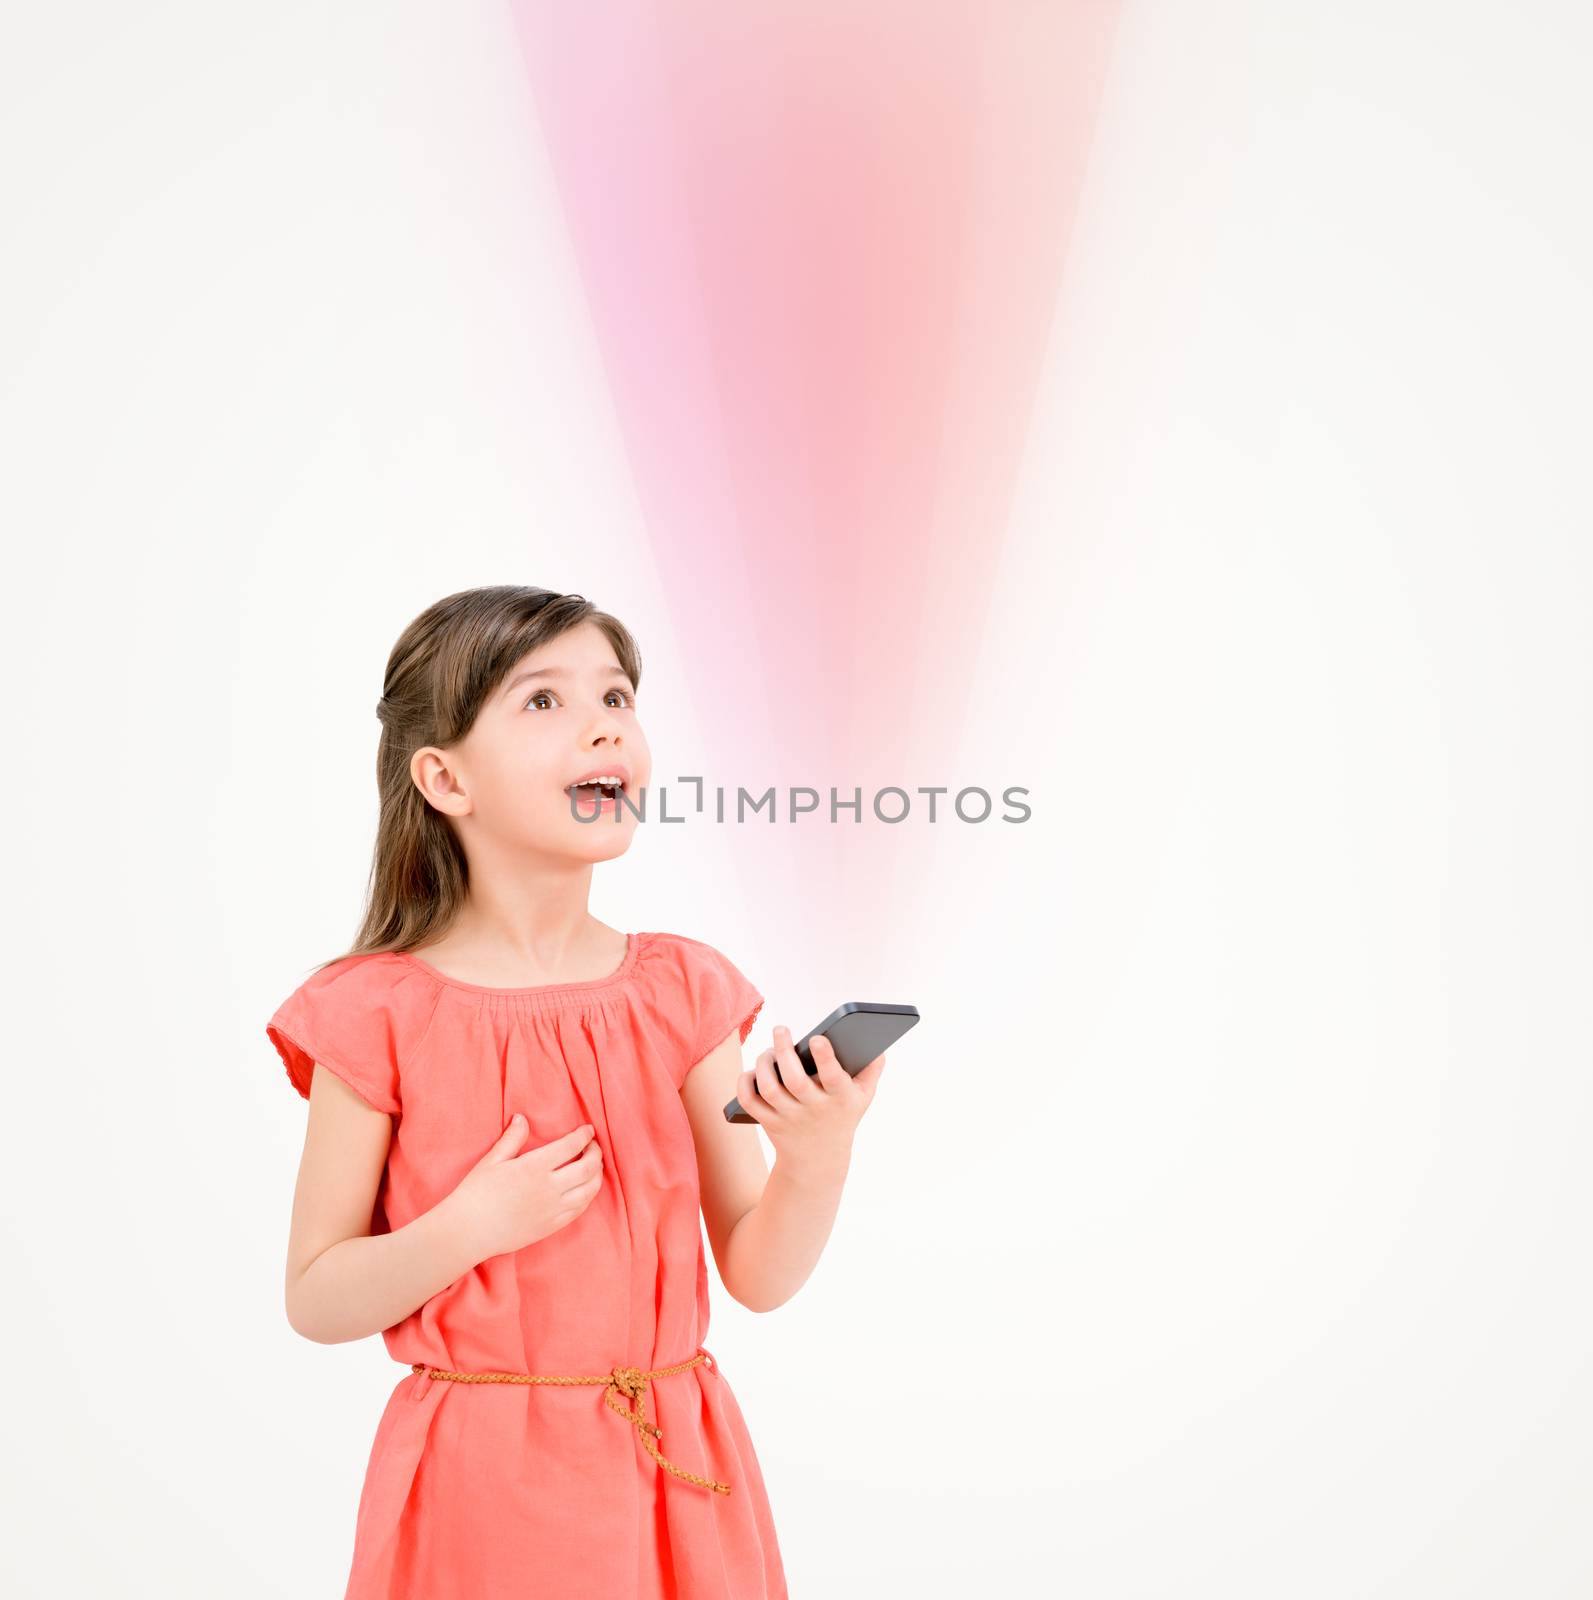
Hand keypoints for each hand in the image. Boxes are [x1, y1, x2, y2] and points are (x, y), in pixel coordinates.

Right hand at [448, 1117, 603, 1261]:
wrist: (469, 1231)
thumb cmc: (476, 1193)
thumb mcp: (492, 1160)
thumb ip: (512, 1138)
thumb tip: (522, 1118)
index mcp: (533, 1167)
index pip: (571, 1146)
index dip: (584, 1136)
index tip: (588, 1130)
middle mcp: (548, 1188)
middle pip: (587, 1168)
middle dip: (596, 1153)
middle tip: (594, 1146)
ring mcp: (552, 1210)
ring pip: (589, 1191)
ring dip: (597, 1175)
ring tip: (595, 1166)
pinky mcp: (551, 1226)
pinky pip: (579, 1210)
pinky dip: (588, 1196)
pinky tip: (585, 1189)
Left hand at [735, 1026, 885, 1171]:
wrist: (818, 1160)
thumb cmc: (841, 1116)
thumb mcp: (862, 1097)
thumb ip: (871, 1070)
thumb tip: (878, 1045)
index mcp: (840, 1099)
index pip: (832, 1078)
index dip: (825, 1058)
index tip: (817, 1038)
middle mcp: (814, 1109)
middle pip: (794, 1080)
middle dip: (784, 1051)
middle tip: (781, 1029)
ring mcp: (789, 1118)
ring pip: (769, 1088)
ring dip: (764, 1064)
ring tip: (769, 1050)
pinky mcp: (769, 1123)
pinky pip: (750, 1101)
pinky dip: (745, 1084)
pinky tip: (752, 1071)